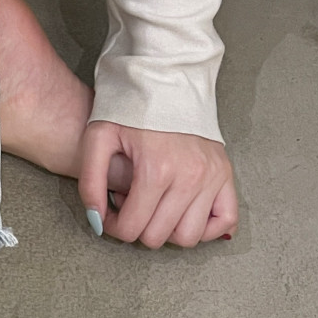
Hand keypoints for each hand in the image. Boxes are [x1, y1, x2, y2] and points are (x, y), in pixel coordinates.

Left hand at [79, 122, 237, 246]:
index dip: (113, 227)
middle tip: (130, 205)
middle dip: (137, 228)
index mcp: (156, 169)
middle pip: (157, 237)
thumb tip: (96, 222)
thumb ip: (90, 184)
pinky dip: (206, 228)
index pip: (131, 228)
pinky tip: (183, 215)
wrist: (166, 81)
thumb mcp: (98, 139)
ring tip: (154, 207)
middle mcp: (189, 176)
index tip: (109, 213)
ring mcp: (212, 177)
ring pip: (188, 237)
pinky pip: (225, 220)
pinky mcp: (226, 174)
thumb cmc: (130, 110)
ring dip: (167, 230)